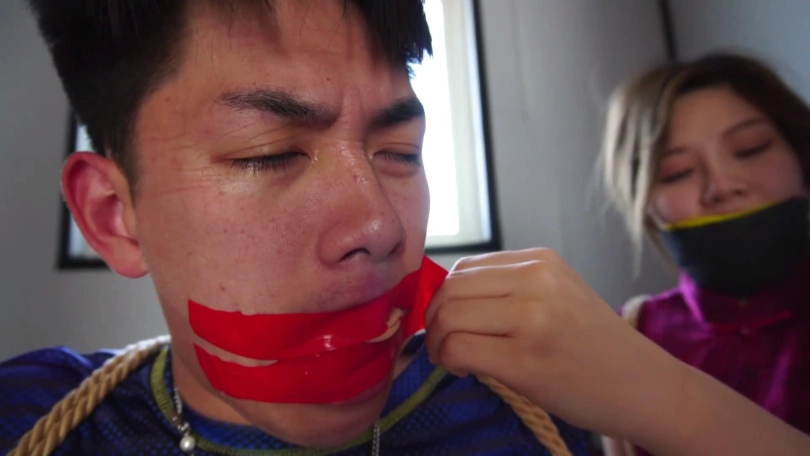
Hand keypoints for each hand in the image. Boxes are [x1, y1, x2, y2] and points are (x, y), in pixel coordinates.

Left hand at [424, 248, 685, 439]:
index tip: (451, 323)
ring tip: (456, 359)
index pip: (464, 269)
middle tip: (444, 345)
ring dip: (439, 342)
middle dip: (434, 320)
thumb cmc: (598, 347)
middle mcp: (536, 280)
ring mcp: (532, 318)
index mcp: (541, 260)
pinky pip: (459, 349)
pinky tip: (467, 371)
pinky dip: (449, 361)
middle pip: (450, 290)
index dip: (445, 298)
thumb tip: (447, 299)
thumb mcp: (559, 295)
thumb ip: (510, 288)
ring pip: (448, 317)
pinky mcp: (527, 360)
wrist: (647, 387)